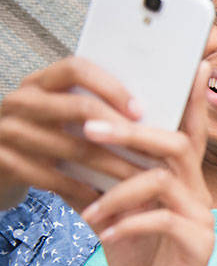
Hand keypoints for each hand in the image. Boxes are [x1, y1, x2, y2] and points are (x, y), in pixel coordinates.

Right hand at [0, 57, 145, 210]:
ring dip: (113, 167)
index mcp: (40, 83)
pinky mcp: (4, 162)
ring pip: (73, 148)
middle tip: (152, 152)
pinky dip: (84, 189)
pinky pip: (53, 178)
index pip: (76, 68)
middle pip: (80, 107)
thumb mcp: (59, 117)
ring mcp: (8, 131)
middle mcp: (21, 101)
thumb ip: (91, 108)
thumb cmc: (42, 139)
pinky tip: (108, 198)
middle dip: (121, 131)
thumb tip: (150, 114)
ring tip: (141, 181)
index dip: (111, 86)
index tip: (141, 111)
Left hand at [79, 61, 213, 265]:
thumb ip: (100, 186)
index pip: (190, 133)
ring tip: (88, 209)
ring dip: (120, 189)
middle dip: (132, 132)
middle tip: (89, 128)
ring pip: (166, 180)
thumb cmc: (141, 262)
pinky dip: (127, 224)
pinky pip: (162, 220)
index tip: (194, 64)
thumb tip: (69, 153)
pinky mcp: (198, 246)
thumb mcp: (115, 219)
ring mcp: (202, 219)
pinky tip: (103, 236)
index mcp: (182, 183)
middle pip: (176, 144)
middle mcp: (198, 194)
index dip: (193, 99)